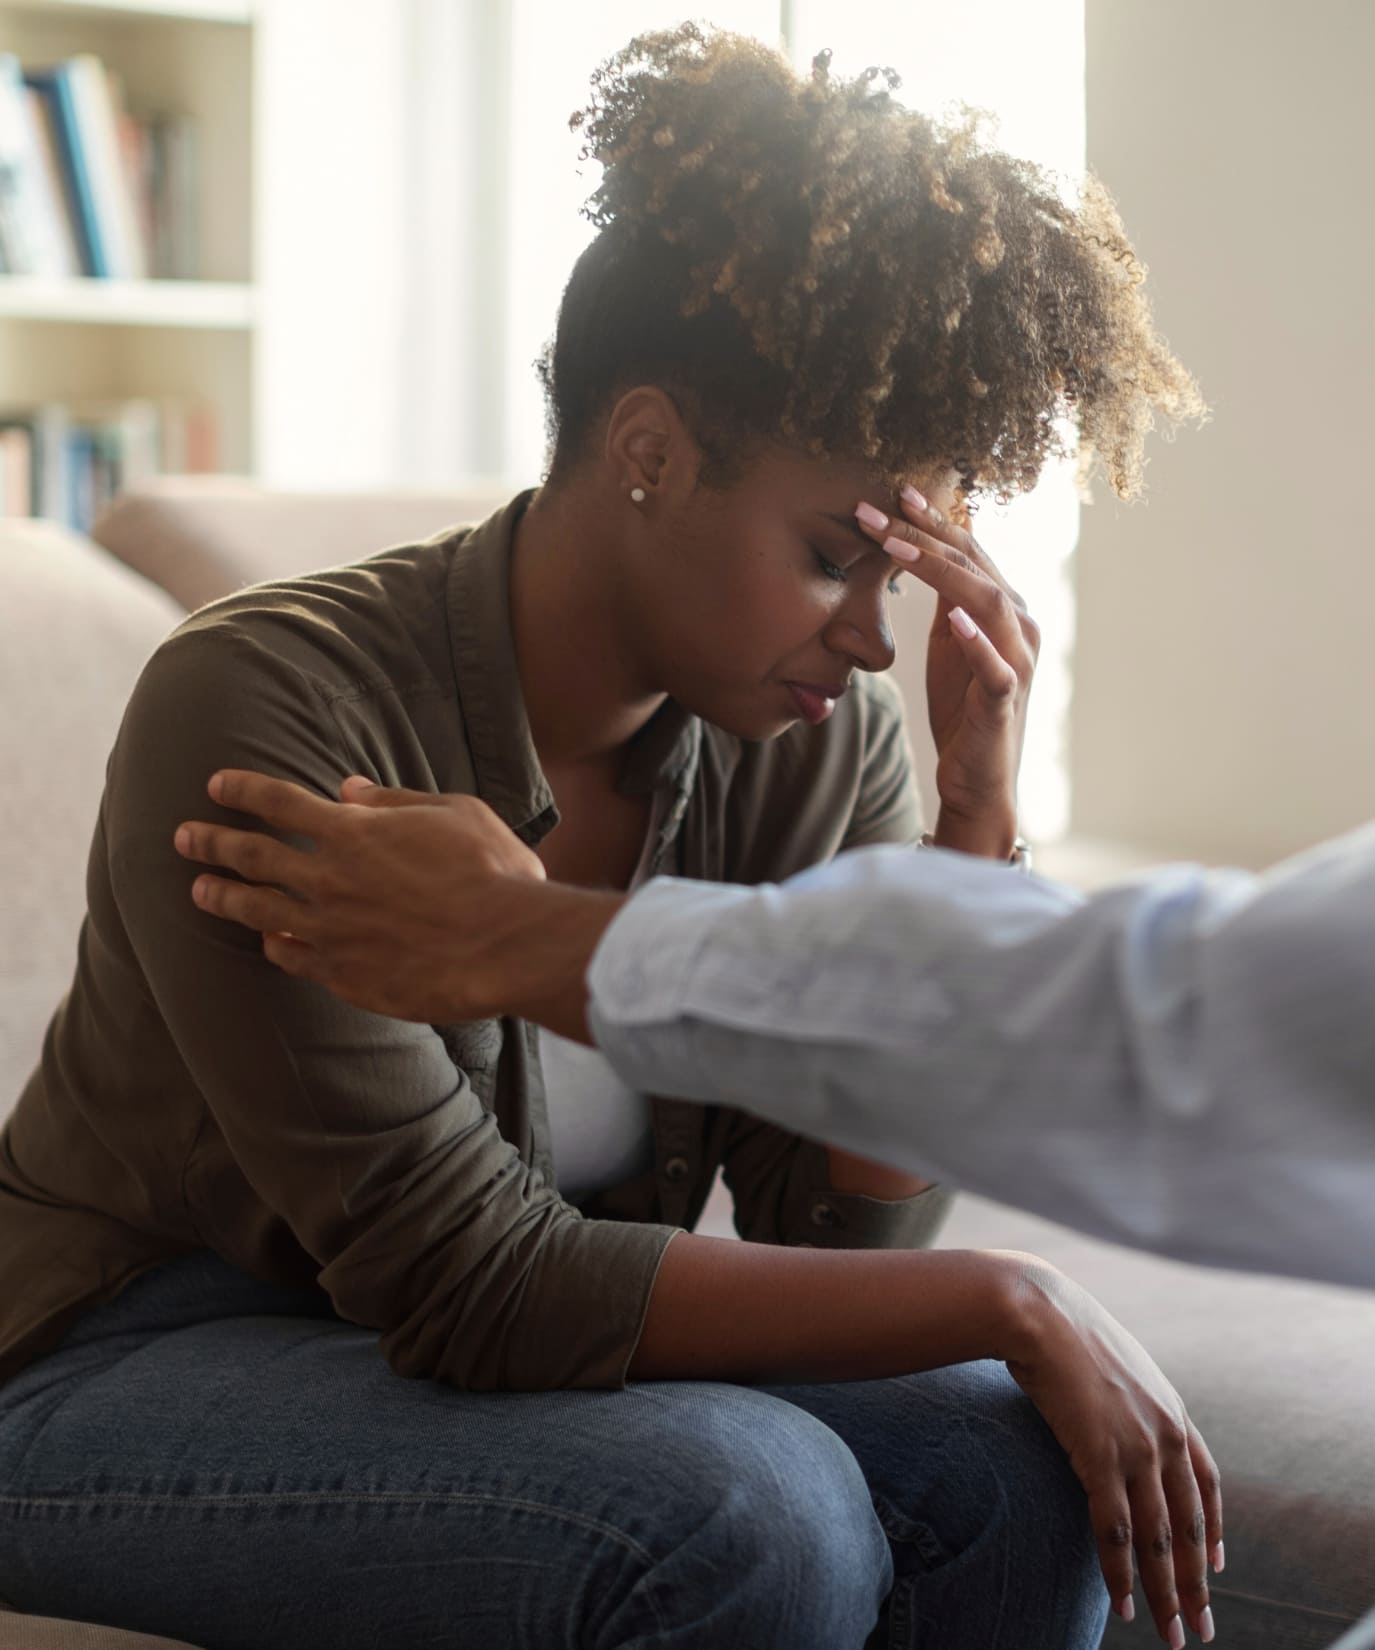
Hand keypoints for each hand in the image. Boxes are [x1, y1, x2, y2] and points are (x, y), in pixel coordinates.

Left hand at [174, 770, 608, 1027]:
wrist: (506, 947)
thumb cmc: (494, 873)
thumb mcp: (457, 811)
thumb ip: (397, 799)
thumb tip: (349, 788)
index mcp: (355, 832)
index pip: (278, 802)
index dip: (242, 790)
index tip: (215, 785)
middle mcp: (330, 880)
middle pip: (251, 856)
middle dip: (212, 842)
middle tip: (183, 837)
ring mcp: (332, 931)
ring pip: (258, 910)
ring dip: (224, 897)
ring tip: (199, 891)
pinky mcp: (345, 975)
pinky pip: (293, 958)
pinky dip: (274, 945)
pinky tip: (266, 940)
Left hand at [857, 487, 1039, 857]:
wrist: (977, 779)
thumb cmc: (961, 709)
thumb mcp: (948, 642)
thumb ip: (944, 597)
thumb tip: (919, 548)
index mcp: (1003, 607)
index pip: (969, 551)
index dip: (933, 520)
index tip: (894, 493)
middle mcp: (1019, 625)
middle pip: (975, 565)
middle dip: (926, 533)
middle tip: (878, 510)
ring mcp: (1018, 661)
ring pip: (986, 601)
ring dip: (942, 570)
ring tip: (898, 548)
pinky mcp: (1005, 701)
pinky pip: (996, 667)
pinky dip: (976, 640)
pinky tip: (952, 616)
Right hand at [1001, 1257, 1222, 1645]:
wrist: (1037, 1309)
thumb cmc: (1061, 1328)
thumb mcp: (1113, 1362)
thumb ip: (1126, 1395)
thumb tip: (1111, 1409)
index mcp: (1171, 1409)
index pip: (1207, 1482)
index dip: (1213, 1528)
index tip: (1216, 1564)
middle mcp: (1165, 1433)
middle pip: (1190, 1524)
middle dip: (1197, 1583)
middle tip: (1201, 1627)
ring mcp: (1136, 1446)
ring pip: (1159, 1539)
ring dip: (1167, 1593)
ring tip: (1171, 1635)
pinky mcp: (1099, 1457)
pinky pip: (1115, 1531)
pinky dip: (1121, 1574)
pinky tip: (1125, 1605)